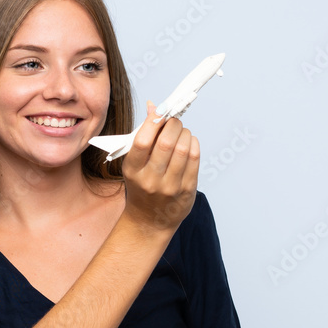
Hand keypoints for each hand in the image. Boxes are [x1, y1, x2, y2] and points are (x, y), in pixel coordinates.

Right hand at [120, 101, 199, 233]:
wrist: (149, 220)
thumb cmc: (141, 186)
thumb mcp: (135, 163)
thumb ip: (143, 135)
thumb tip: (154, 106)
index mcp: (132, 170)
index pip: (142, 141)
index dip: (154, 122)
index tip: (160, 113)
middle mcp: (150, 180)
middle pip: (167, 143)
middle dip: (174, 125)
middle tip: (174, 121)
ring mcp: (170, 186)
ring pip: (183, 149)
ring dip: (185, 133)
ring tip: (182, 132)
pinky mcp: (187, 190)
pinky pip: (194, 159)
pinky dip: (193, 144)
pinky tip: (189, 143)